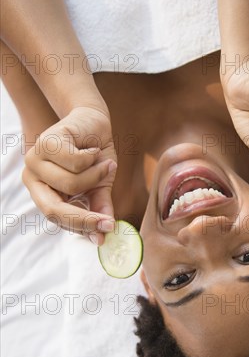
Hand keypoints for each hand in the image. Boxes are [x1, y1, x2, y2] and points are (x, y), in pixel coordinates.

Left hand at [22, 106, 117, 244]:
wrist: (93, 122)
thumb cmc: (94, 156)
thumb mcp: (98, 185)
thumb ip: (98, 207)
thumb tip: (105, 233)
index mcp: (41, 192)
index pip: (56, 217)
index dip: (81, 228)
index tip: (104, 235)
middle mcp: (32, 178)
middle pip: (54, 209)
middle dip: (85, 218)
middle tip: (109, 222)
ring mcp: (36, 160)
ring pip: (71, 184)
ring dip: (96, 176)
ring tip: (104, 163)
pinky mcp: (46, 142)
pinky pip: (77, 163)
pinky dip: (93, 158)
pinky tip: (93, 150)